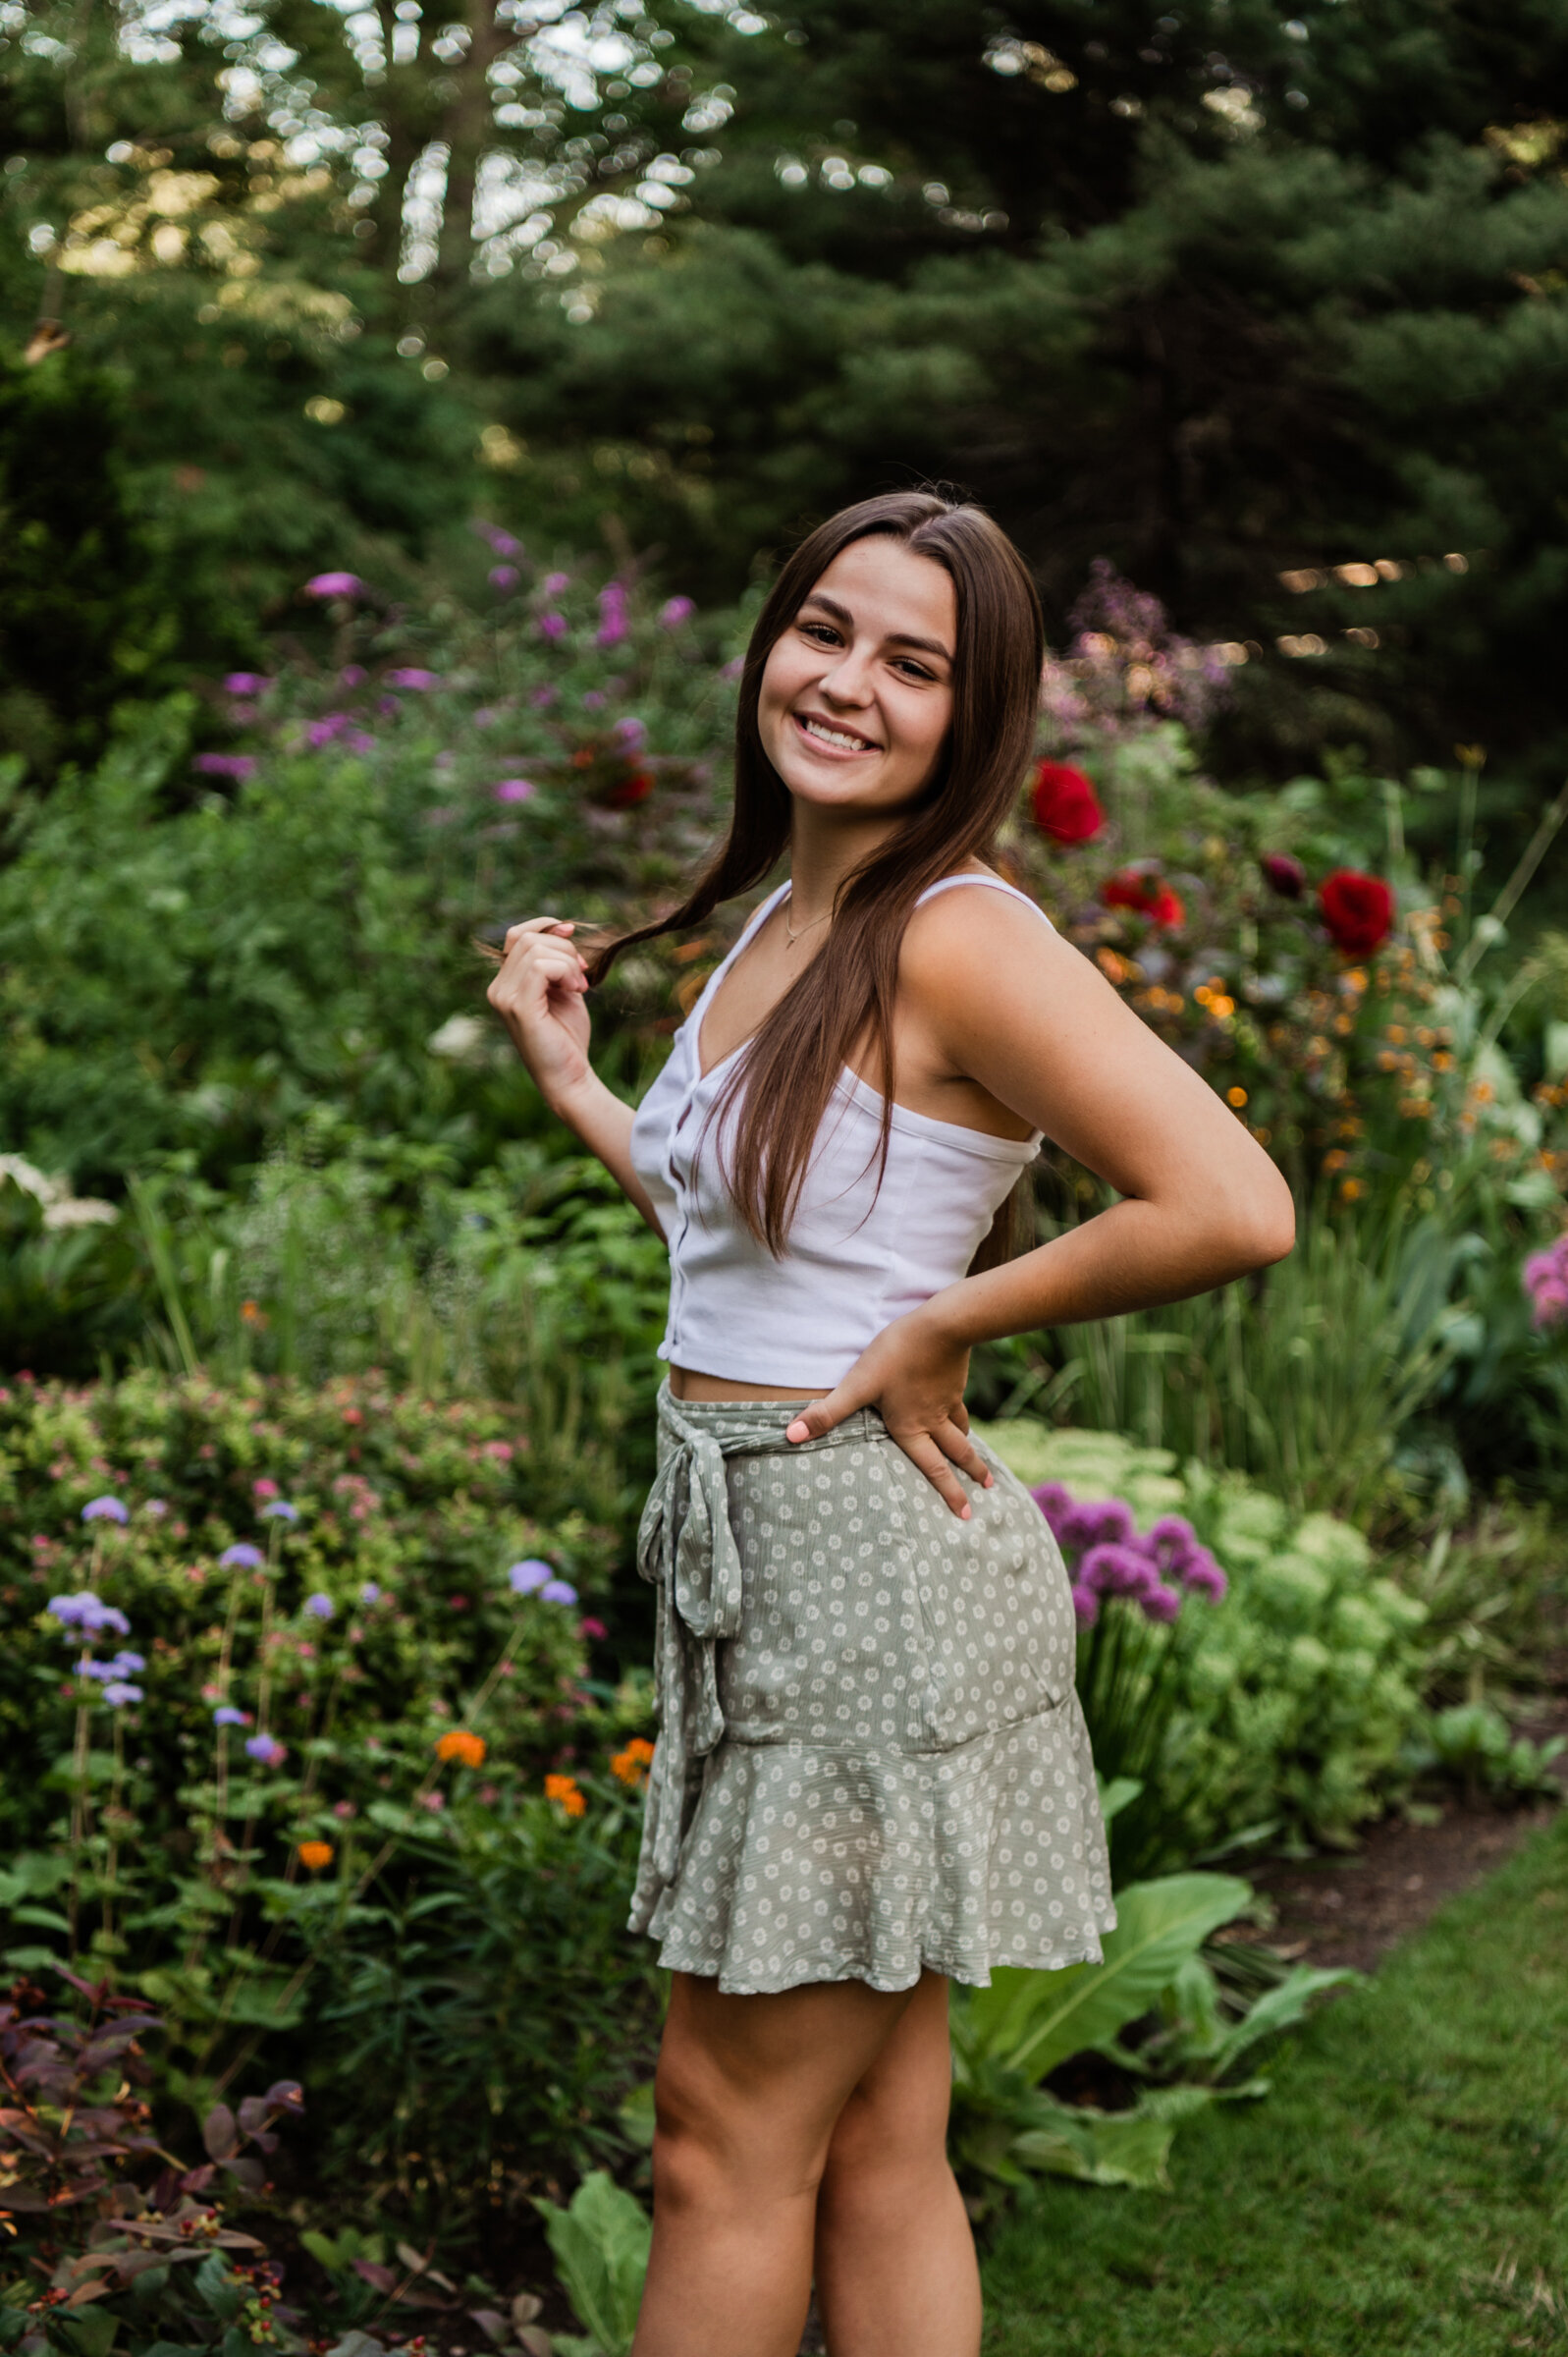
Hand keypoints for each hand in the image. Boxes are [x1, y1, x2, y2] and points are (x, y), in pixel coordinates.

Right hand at [486, 918, 592, 1105]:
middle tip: (582, 975)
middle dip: (564, 948)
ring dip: (568, 962)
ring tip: (579, 986)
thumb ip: (557, 961)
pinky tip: (576, 990)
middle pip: (528, 938)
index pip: (516, 935)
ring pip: (535, 949)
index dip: (545, 926)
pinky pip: (540, 967)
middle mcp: (498, 989)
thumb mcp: (563, 989)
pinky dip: (565, 971)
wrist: (570, 1076)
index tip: (572, 931)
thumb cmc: (568, 1037)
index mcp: (505, 984)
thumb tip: (564, 927)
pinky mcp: (518, 1007)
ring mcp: (504, 998)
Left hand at [783, 1307, 994, 1517]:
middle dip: (970, 1474)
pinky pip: (959, 1404)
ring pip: (961, 1429)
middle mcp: (932, 1420)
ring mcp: (947, 1400)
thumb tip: (790, 1436)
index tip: (964, 1514)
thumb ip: (827, 1412)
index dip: (948, 1492)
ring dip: (969, 1448)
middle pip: (956, 1452)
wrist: (941, 1327)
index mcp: (911, 1427)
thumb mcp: (858, 1385)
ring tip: (977, 1459)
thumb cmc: (896, 1357)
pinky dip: (962, 1414)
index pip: (932, 1468)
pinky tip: (958, 1409)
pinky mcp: (953, 1380)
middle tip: (986, 1492)